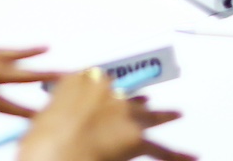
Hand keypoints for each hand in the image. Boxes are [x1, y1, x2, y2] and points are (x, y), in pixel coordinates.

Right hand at [18, 69, 191, 160]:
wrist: (53, 154)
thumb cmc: (43, 141)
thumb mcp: (46, 117)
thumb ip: (63, 111)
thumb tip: (71, 120)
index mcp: (80, 79)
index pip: (101, 82)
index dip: (107, 95)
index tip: (111, 97)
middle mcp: (105, 88)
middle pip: (127, 96)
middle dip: (136, 103)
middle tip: (147, 102)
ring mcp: (123, 110)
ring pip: (149, 114)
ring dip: (164, 116)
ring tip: (176, 114)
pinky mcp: (135, 135)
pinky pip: (159, 149)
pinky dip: (175, 154)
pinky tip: (190, 156)